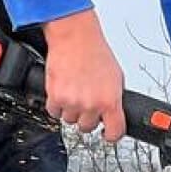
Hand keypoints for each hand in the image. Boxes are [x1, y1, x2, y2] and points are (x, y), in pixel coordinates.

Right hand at [41, 10, 126, 142]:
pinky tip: (62, 92)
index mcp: (110, 100)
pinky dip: (57, 105)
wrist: (74, 37)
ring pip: (70, 121)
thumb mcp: (116, 76)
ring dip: (71, 110)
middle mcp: (91, 104)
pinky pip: (54, 112)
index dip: (111, 134)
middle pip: (88, 127)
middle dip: (87, 117)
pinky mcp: (55, 97)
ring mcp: (72, 102)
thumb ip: (115, 97)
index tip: (107, 132)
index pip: (114, 133)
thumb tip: (115, 111)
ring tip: (74, 92)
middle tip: (87, 102)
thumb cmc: (95, 51)